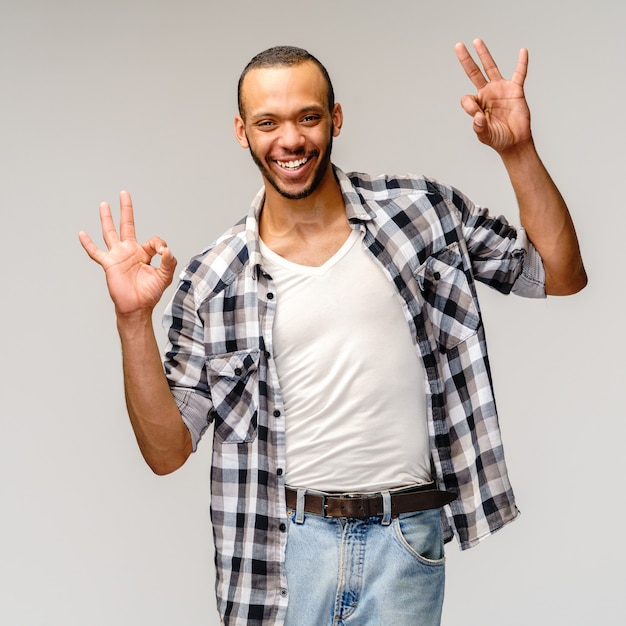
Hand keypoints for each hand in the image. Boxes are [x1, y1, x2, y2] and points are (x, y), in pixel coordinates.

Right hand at [78, 191, 176, 315]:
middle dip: (126, 209)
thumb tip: (166, 250)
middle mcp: (130, 251)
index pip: (154, 240)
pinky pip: (96, 252)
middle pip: (127, 225)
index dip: (159, 244)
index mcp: (145, 253)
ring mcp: (118, 256)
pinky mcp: (109, 264)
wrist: (137, 307)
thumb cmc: (150, 293)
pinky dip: (88, 243)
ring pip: (110, 233)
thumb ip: (168, 261)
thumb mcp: (165, 276)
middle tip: (124, 193)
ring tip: (104, 204)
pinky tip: (82, 233)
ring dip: (107, 219)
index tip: (162, 252)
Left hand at [455, 38, 531, 153]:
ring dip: (484, 54)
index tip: (478, 117)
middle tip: (458, 46)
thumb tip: (477, 116)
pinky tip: (522, 51)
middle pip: (474, 72)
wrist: (515, 142)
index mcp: (477, 104)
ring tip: (477, 41)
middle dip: (466, 60)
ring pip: (491, 68)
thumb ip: (479, 127)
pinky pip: (519, 74)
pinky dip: (522, 63)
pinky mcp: (515, 90)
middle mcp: (487, 93)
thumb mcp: (484, 135)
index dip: (470, 106)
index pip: (467, 98)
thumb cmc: (498, 139)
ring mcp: (501, 89)